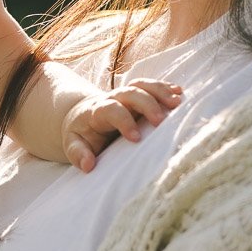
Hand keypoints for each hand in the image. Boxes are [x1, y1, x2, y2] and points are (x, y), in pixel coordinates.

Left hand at [63, 77, 182, 171]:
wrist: (83, 115)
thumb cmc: (81, 134)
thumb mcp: (73, 144)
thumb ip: (78, 154)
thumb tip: (88, 165)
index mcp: (97, 111)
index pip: (111, 110)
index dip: (123, 121)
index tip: (136, 138)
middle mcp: (113, 98)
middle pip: (130, 92)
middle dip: (147, 104)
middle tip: (161, 121)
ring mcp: (126, 95)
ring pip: (143, 85)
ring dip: (160, 91)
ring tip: (177, 103)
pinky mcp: (137, 94)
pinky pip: (151, 86)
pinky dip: (165, 88)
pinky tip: (179, 94)